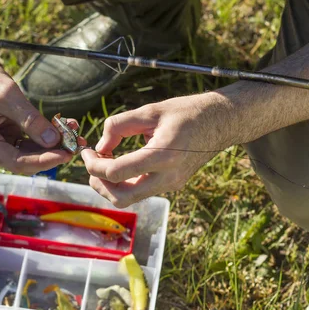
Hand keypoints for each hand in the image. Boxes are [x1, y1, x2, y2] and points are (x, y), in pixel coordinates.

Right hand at [0, 54, 84, 173]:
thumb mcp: (7, 95)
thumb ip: (30, 120)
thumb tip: (53, 141)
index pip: (17, 162)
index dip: (44, 161)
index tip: (67, 154)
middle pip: (25, 160)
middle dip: (52, 152)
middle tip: (77, 144)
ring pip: (29, 152)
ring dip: (52, 144)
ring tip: (75, 132)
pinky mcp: (4, 136)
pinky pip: (27, 141)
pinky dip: (44, 135)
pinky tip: (63, 126)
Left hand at [81, 95, 228, 207]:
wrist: (221, 122)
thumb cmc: (187, 112)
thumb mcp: (151, 110)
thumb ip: (120, 125)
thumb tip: (100, 146)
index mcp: (163, 155)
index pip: (116, 173)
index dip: (93, 165)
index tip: (87, 152)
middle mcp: (168, 176)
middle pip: (121, 198)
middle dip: (99, 184)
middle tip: (90, 164)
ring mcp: (171, 184)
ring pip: (130, 199)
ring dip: (110, 186)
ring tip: (102, 163)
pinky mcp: (171, 185)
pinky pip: (140, 192)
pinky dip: (123, 183)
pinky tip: (119, 164)